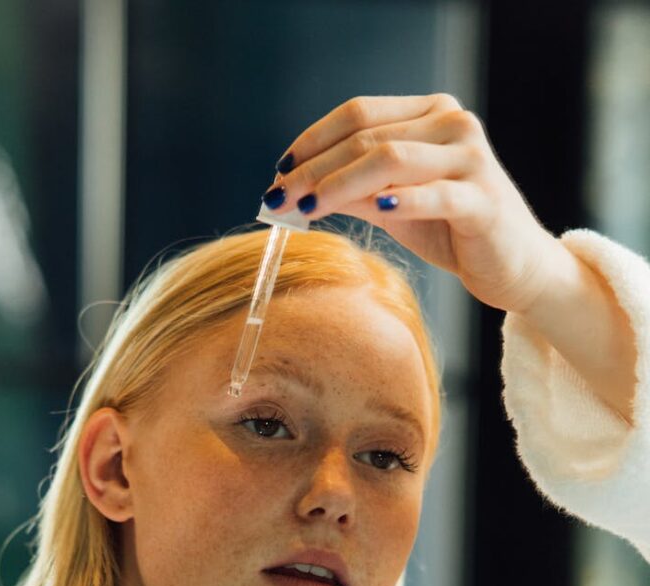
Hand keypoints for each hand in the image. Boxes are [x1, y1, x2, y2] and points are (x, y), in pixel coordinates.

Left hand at [266, 93, 563, 313]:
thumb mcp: (393, 207)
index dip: (313, 140)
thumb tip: (296, 190)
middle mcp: (453, 125)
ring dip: (340, 184)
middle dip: (315, 169)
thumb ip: (354, 192)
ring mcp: (472, 159)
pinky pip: (436, 195)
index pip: (360, 114)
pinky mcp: (484, 200)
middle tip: (278, 198)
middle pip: (368, 137)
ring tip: (307, 207)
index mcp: (430, 115)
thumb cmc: (452, 232)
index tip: (278, 171)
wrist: (513, 266)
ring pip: (391, 159)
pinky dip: (402, 200)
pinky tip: (374, 207)